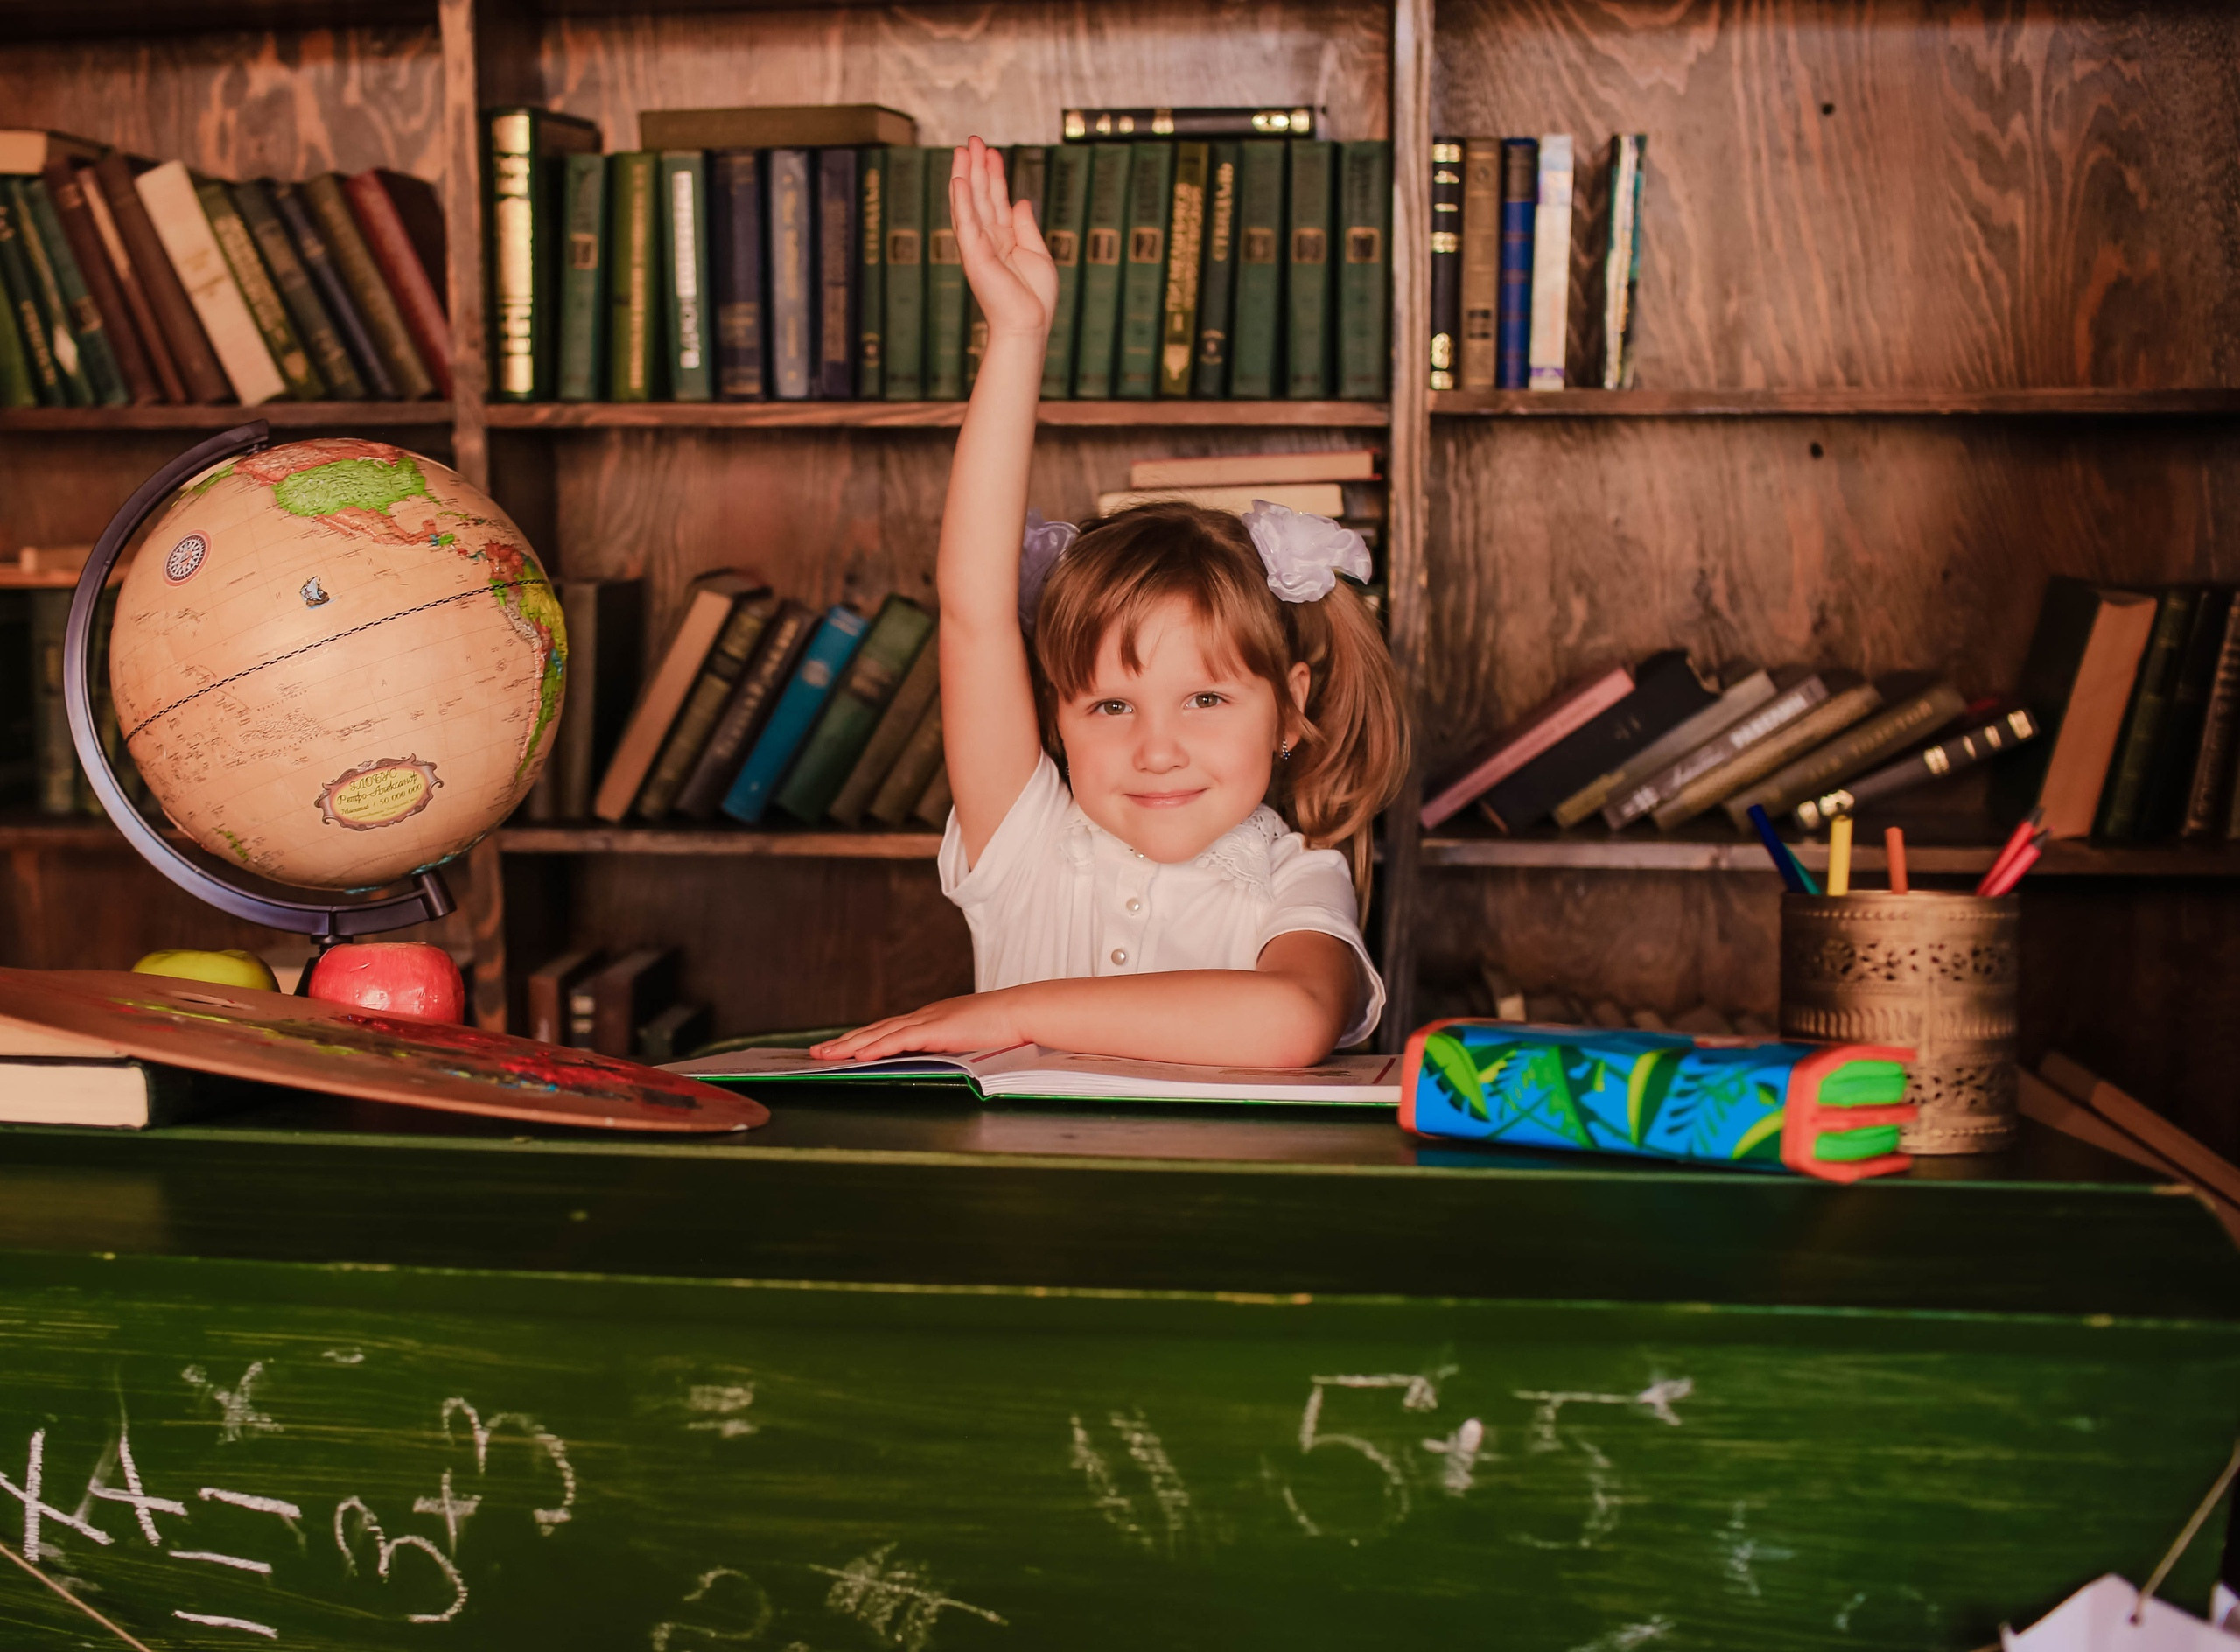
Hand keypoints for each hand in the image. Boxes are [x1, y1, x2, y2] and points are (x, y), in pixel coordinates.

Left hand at [809, 989, 1028, 1061]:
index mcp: (932, 1020)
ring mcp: (929, 1021)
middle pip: (876, 1029)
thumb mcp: (969, 1041)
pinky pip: (900, 1040)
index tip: (841, 1047)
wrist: (1023, 1011)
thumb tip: (941, 1064)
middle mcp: (924, 1016)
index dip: (863, 1038)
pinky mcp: (936, 1029)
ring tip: (826, 1054)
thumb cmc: (1005, 1028)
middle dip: (845, 1041)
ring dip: (851, 1045)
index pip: (888, 1030)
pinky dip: (877, 1047)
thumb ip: (951, 1050)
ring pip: (880, 1033)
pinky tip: (859, 1055)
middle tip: (817, 1051)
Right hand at [950, 136, 1056, 339]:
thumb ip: (1027, 226)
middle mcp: (988, 239)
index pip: (997, 200)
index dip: (995, 175)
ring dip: (965, 175)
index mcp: (1005, 239)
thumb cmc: (1035, 298)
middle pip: (980, 195)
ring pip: (969, 203)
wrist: (1029, 324)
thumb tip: (1023, 201)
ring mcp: (979, 246)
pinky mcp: (974, 255)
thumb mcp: (1038, 252)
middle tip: (973, 139)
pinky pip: (965, 222)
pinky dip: (960, 201)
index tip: (993, 152)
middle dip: (977, 167)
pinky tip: (957, 180)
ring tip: (963, 149)